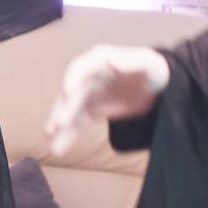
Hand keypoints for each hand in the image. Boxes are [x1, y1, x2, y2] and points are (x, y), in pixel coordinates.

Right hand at [45, 45, 169, 157]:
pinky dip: (68, 135)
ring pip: (70, 110)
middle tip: (58, 123)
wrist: (157, 85)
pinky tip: (58, 147)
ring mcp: (88, 94)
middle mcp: (87, 76)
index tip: (67, 93)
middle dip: (64, 108)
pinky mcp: (92, 110)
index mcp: (98, 60)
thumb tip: (111, 61)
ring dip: (59, 123)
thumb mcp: (146, 62)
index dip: (72, 80)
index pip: (80, 69)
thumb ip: (130, 61)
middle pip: (72, 93)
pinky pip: (77, 123)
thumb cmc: (152, 69)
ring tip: (49, 137)